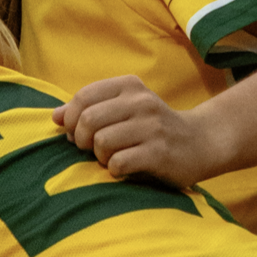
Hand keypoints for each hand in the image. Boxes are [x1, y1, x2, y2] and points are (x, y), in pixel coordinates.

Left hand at [53, 75, 228, 187]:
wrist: (202, 143)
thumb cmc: (152, 127)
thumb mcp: (124, 110)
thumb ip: (89, 109)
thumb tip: (54, 117)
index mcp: (129, 86)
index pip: (83, 97)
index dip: (71, 118)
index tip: (74, 131)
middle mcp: (142, 102)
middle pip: (88, 120)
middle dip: (81, 139)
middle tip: (91, 148)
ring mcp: (153, 127)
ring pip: (102, 142)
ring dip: (100, 156)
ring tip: (111, 158)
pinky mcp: (160, 153)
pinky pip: (119, 162)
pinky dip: (114, 169)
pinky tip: (124, 168)